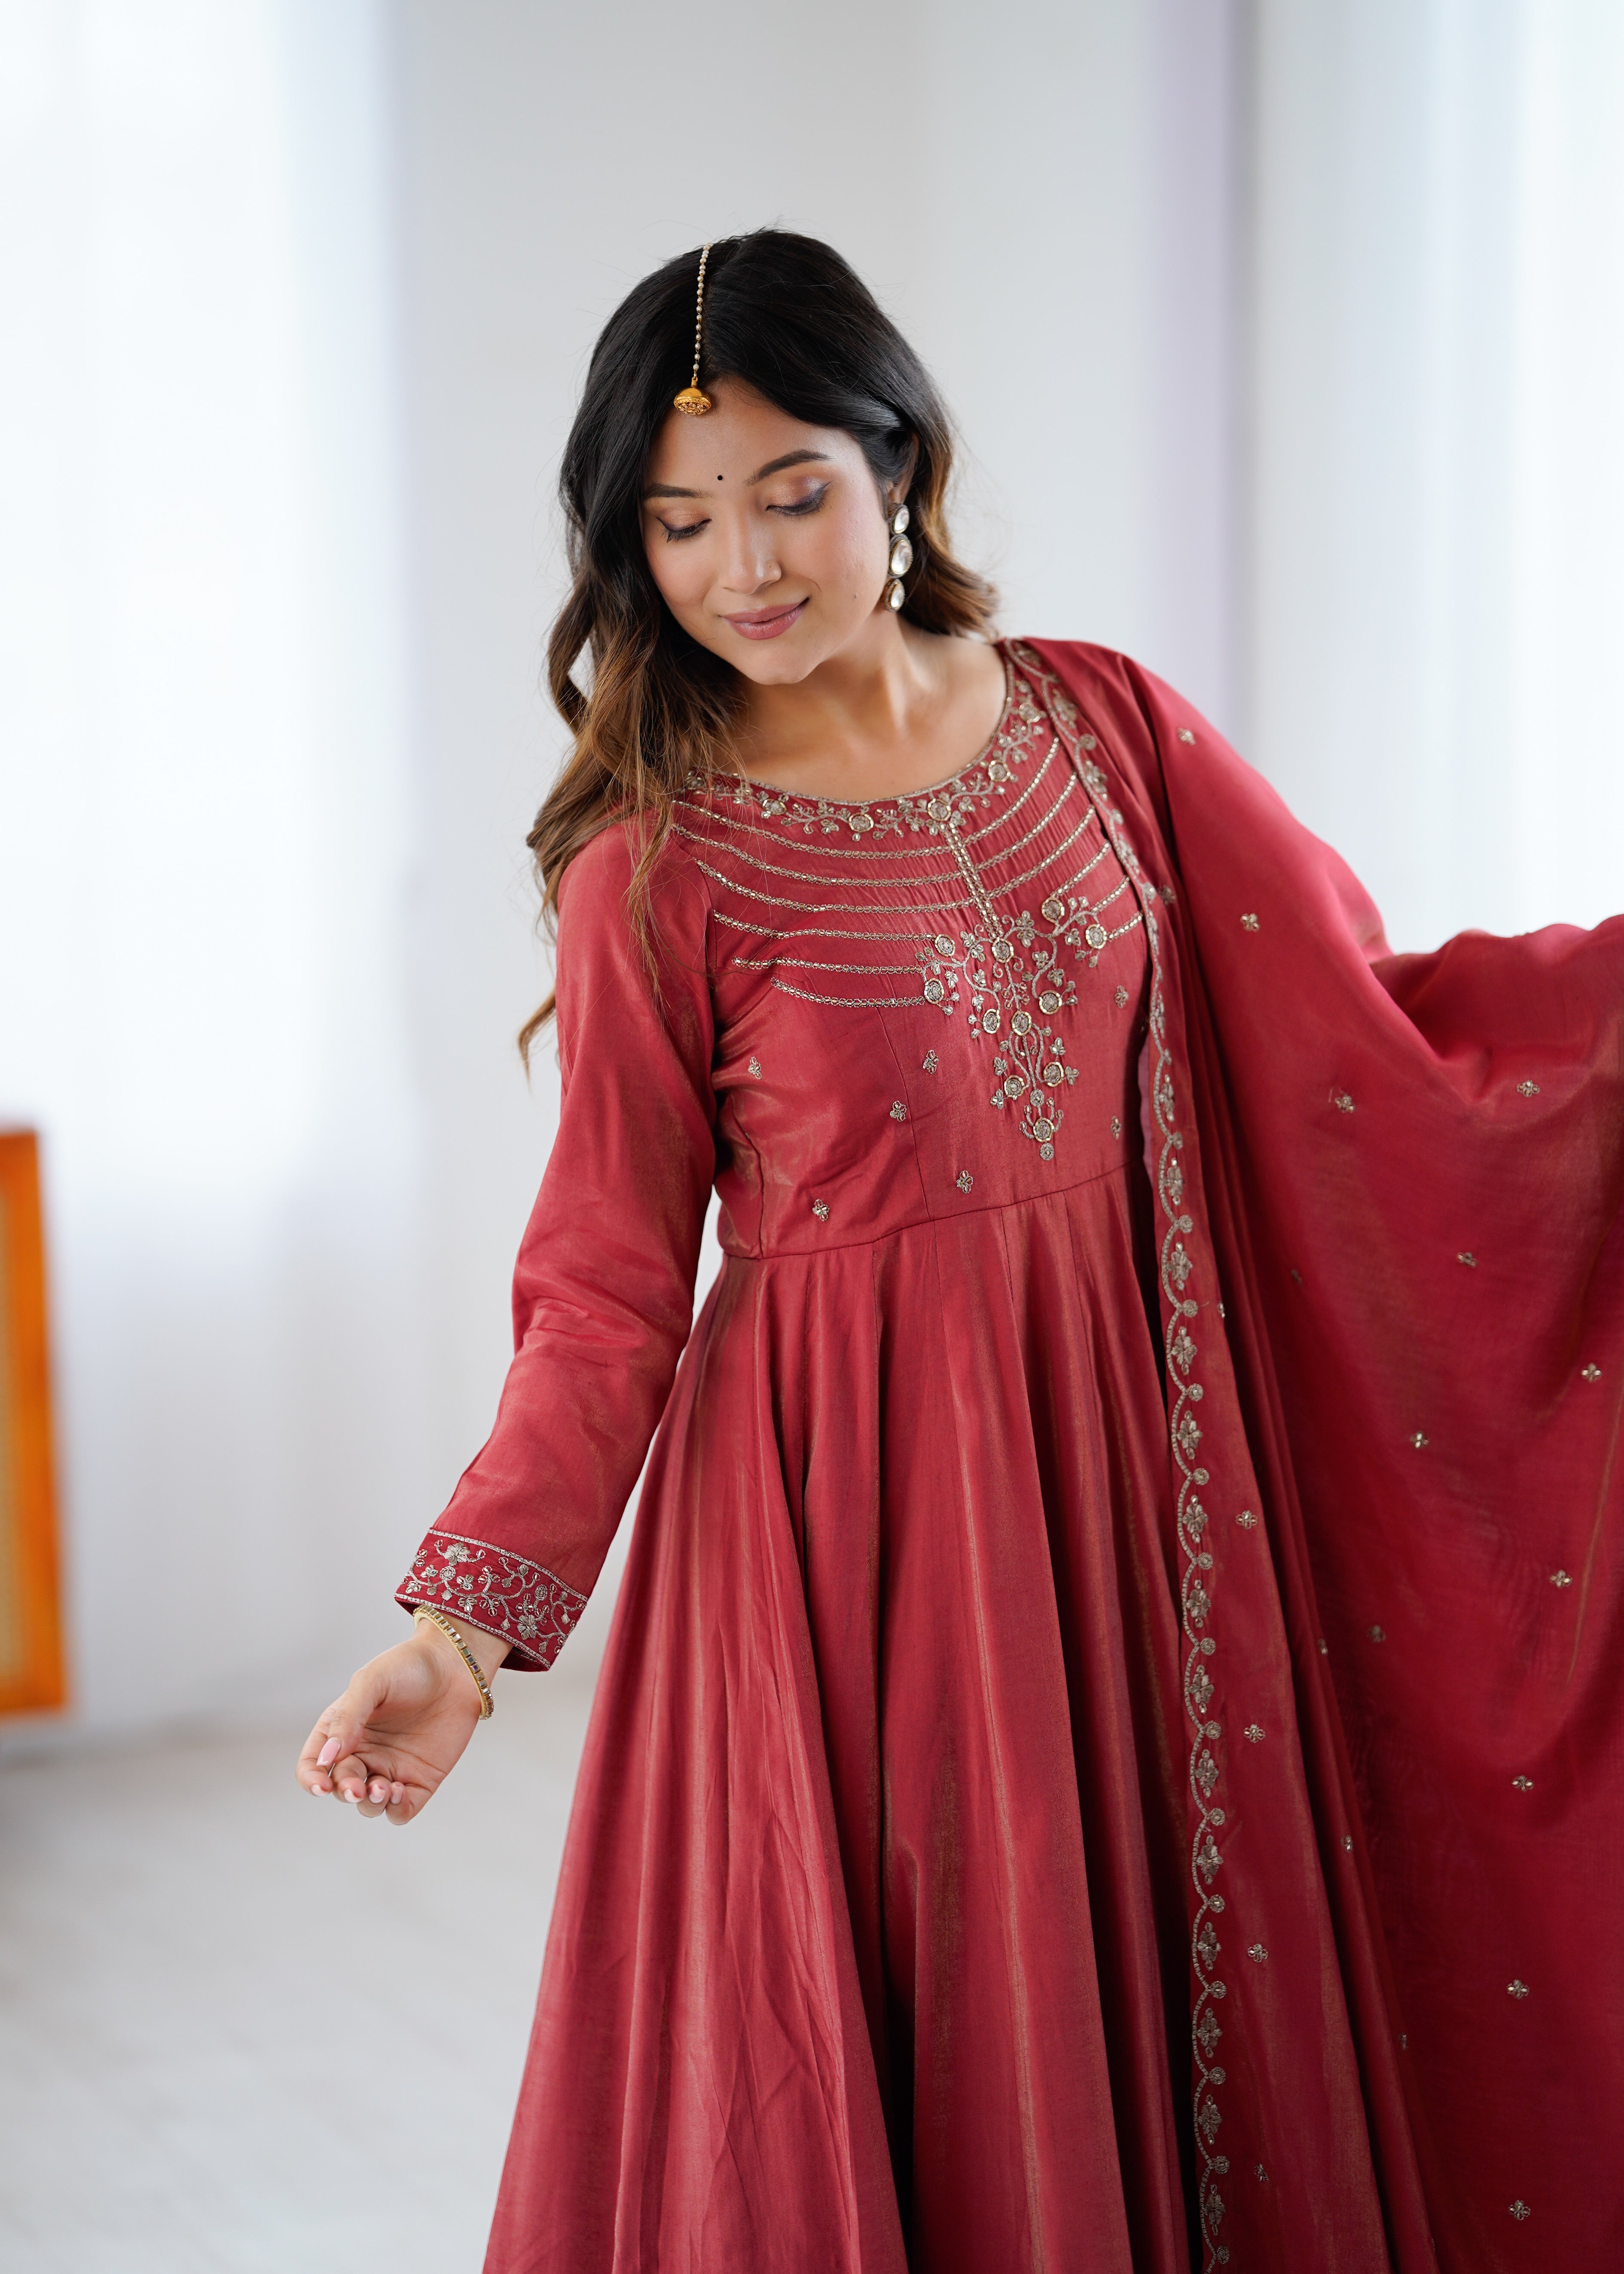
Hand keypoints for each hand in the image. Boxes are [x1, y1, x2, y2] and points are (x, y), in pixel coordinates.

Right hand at [296, 1618, 505, 1824]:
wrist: (456, 1664)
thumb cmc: (409, 1666)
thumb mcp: (371, 1682)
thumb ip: (347, 1717)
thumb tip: (328, 1757)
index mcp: (342, 1731)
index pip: (314, 1765)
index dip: (311, 1779)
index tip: (321, 1786)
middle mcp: (363, 1754)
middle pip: (342, 1788)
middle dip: (346, 1792)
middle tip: (358, 1789)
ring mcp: (391, 1769)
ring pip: (369, 1805)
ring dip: (370, 1804)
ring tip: (383, 1788)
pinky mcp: (420, 1780)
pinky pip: (402, 1810)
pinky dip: (396, 1810)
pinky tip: (400, 1793)